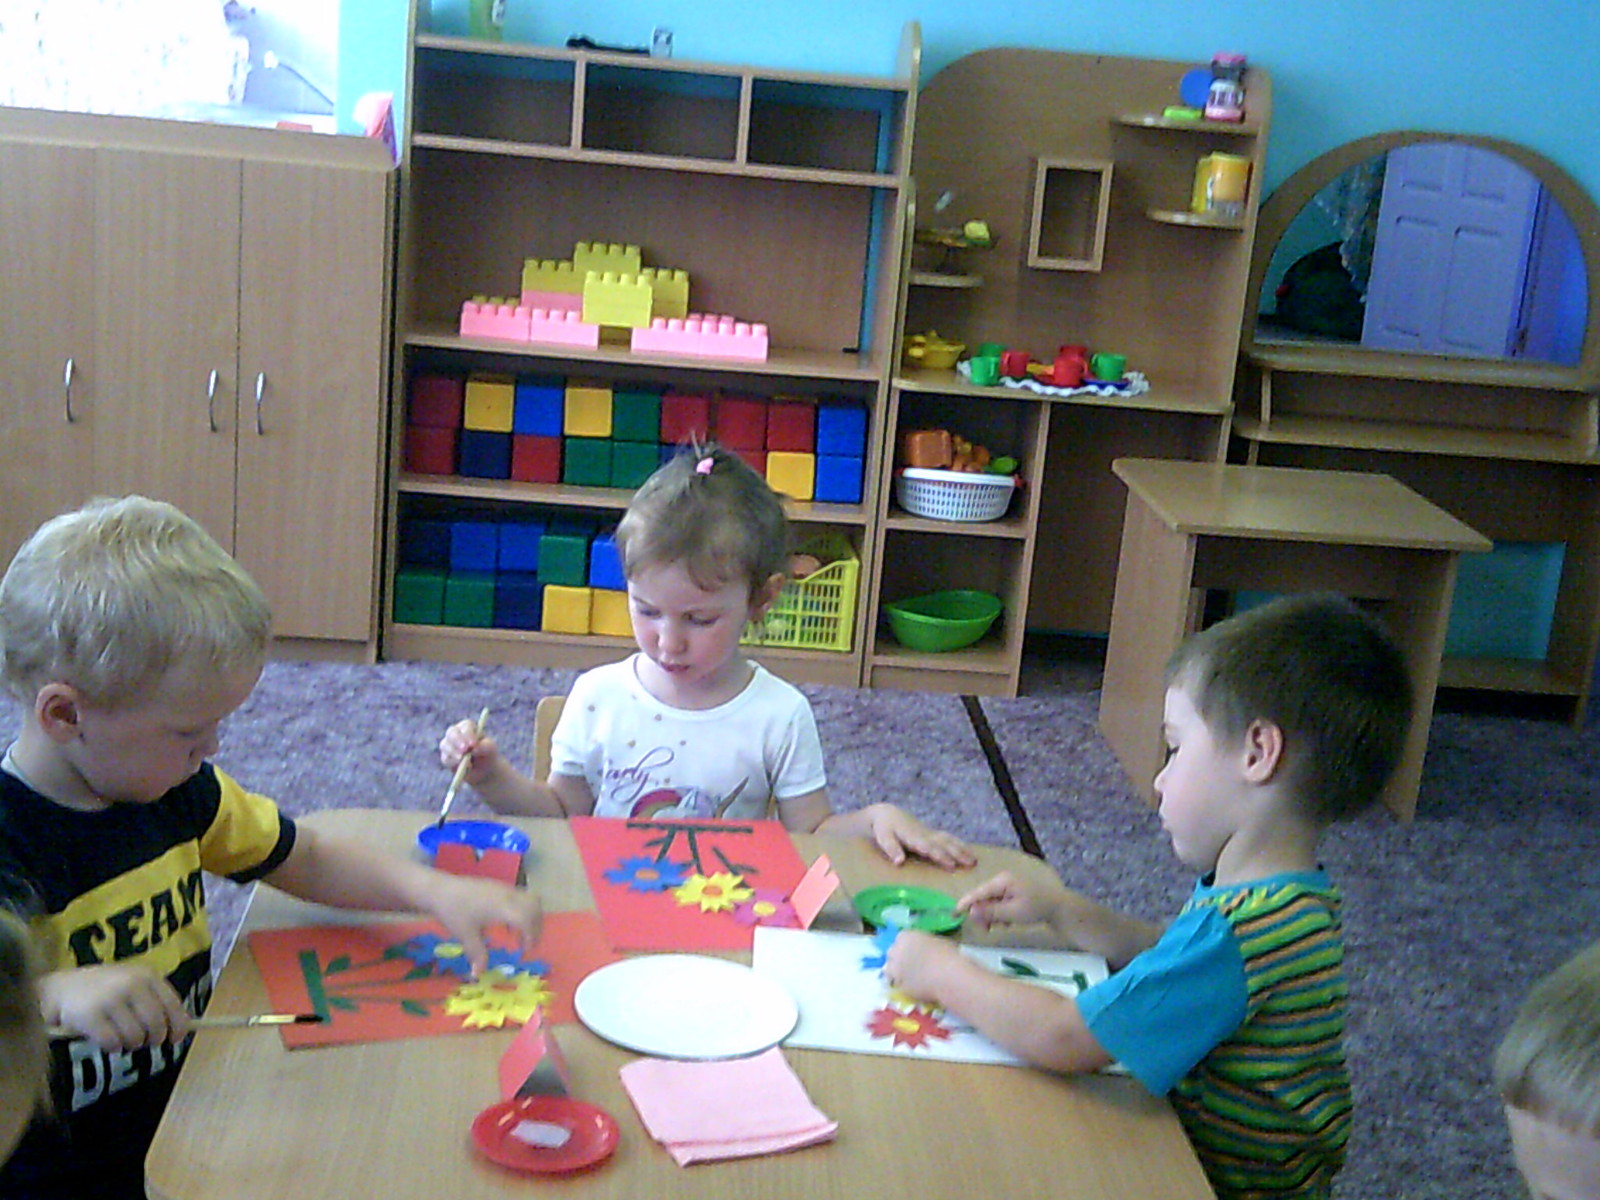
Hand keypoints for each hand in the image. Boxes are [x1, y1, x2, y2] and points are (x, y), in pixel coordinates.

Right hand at [39, 963, 191, 1049]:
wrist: (62, 987)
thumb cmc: (105, 989)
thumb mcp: (133, 985)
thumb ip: (154, 1001)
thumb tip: (180, 1030)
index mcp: (146, 976)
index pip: (172, 1005)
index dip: (178, 1026)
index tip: (175, 1039)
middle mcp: (131, 985)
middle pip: (156, 1025)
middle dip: (153, 1039)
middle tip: (144, 1042)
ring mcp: (111, 999)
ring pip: (135, 1037)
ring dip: (131, 1044)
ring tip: (122, 1037)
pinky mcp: (91, 1016)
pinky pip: (114, 1044)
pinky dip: (113, 1047)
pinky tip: (108, 1041)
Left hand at [423, 872, 542, 976]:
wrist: (438, 888)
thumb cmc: (453, 911)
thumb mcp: (465, 935)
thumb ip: (477, 954)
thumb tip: (479, 975)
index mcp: (503, 908)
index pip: (527, 920)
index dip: (531, 936)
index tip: (524, 952)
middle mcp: (508, 895)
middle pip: (534, 907)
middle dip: (536, 926)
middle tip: (527, 944)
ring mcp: (504, 888)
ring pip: (530, 899)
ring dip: (530, 917)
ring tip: (517, 935)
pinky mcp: (498, 886)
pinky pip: (519, 897)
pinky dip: (521, 910)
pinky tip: (506, 924)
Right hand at [439, 719, 501, 787]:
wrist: (484, 770)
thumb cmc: (487, 754)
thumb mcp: (490, 749)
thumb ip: (484, 746)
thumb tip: (474, 749)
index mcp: (469, 728)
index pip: (466, 726)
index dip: (468, 734)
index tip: (472, 744)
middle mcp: (457, 734)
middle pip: (451, 732)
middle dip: (457, 740)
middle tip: (464, 750)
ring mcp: (449, 745)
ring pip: (445, 745)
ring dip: (453, 751)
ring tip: (462, 759)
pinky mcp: (446, 758)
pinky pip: (445, 758)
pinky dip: (453, 762)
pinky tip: (462, 766)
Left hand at [865, 804, 977, 869]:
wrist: (888, 813)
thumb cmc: (884, 828)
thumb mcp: (883, 837)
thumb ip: (891, 848)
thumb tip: (899, 862)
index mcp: (913, 837)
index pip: (928, 847)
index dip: (940, 856)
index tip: (951, 864)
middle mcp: (925, 835)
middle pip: (943, 844)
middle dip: (957, 854)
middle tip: (970, 864)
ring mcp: (930, 833)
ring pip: (949, 841)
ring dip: (962, 850)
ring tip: (974, 861)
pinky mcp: (933, 834)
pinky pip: (948, 839)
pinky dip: (960, 845)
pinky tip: (970, 853)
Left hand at [884, 929, 964, 1003]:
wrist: (947, 976)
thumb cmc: (947, 954)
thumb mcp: (938, 941)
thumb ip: (927, 944)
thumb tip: (927, 949)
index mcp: (905, 936)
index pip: (901, 939)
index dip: (908, 946)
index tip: (915, 950)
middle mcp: (895, 951)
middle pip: (892, 954)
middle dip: (899, 958)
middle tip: (911, 964)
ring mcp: (895, 970)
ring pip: (890, 971)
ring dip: (897, 973)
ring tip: (910, 978)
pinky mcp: (898, 987)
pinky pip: (898, 986)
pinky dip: (904, 987)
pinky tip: (915, 989)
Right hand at [956, 871, 1055, 930]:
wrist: (1060, 908)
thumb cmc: (1037, 908)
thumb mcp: (1013, 913)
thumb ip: (991, 912)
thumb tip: (971, 912)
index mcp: (1001, 881)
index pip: (977, 892)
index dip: (964, 904)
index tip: (953, 915)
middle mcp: (1002, 880)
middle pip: (983, 898)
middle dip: (982, 914)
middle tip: (985, 931)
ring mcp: (1008, 885)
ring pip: (990, 902)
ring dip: (991, 916)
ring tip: (1001, 927)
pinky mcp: (1012, 892)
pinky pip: (999, 903)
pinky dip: (999, 914)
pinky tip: (1007, 922)